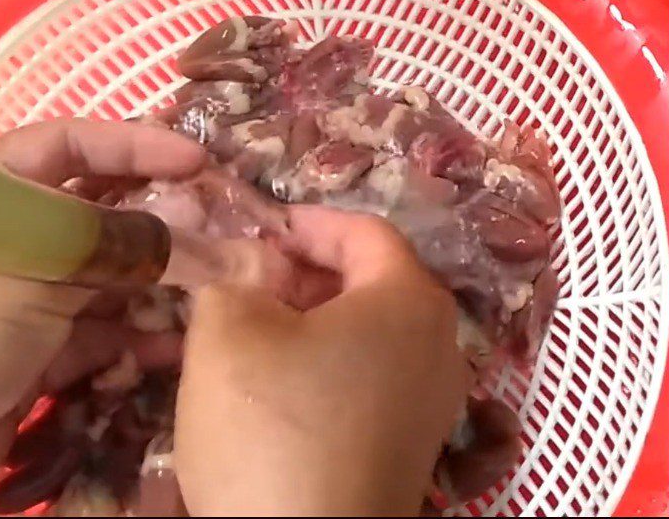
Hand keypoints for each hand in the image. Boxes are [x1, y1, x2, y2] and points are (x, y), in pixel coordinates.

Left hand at [0, 119, 204, 516]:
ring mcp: (26, 298)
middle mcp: (13, 238)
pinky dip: (140, 337)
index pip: (69, 145)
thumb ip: (127, 246)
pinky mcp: (38, 353)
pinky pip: (102, 333)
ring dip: (162, 285)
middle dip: (164, 223)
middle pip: (102, 215)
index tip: (196, 159)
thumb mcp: (38, 271)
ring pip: (110, 278)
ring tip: (221, 289)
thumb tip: (210, 229)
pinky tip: (180, 343)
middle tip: (228, 228)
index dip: (134, 145)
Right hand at [174, 206, 469, 517]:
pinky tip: (282, 384)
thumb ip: (234, 275)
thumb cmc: (273, 428)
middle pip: (371, 279)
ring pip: (370, 330)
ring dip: (314, 318)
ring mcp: (433, 401)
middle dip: (306, 271)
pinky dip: (330, 362)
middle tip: (250, 278)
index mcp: (408, 300)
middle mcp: (440, 344)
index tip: (259, 230)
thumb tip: (247, 264)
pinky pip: (373, 376)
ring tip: (258, 327)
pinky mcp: (413, 446)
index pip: (362, 231)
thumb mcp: (229, 331)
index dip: (307, 223)